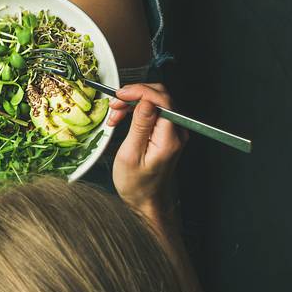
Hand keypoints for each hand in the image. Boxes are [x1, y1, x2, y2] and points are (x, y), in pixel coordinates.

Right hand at [110, 83, 187, 218]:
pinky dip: (136, 110)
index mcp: (169, 138)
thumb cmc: (137, 185)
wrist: (146, 200)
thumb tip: (145, 102)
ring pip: (155, 102)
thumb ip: (140, 125)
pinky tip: (123, 117)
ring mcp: (173, 131)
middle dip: (134, 95)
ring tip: (115, 114)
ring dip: (133, 103)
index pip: (161, 100)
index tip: (120, 95)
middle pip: (160, 96)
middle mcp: (176, 132)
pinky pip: (153, 112)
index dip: (139, 91)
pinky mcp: (166, 132)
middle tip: (115, 104)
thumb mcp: (131, 155)